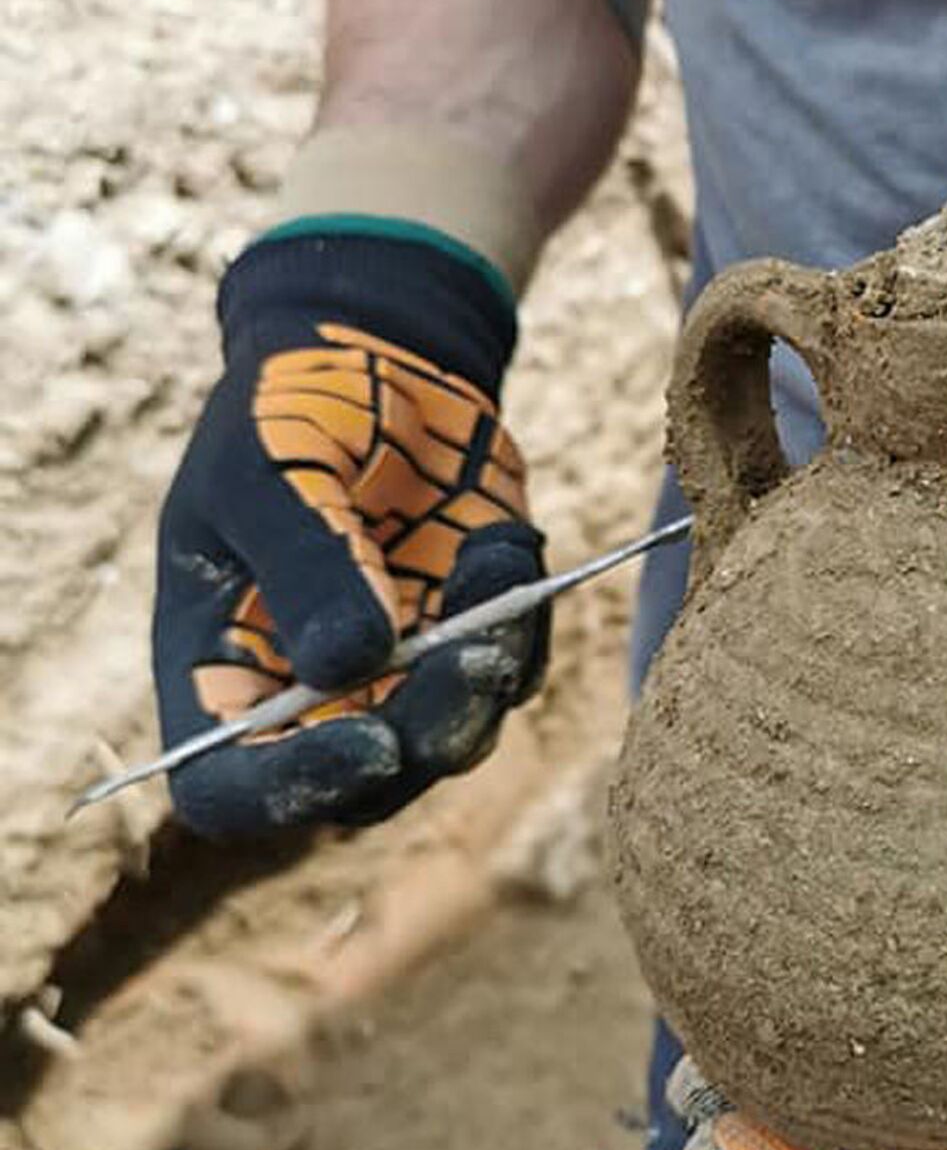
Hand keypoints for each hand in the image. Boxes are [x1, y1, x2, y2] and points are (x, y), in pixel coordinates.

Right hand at [154, 225, 545, 837]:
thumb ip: (305, 560)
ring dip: (489, 670)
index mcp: (219, 671)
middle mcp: (304, 700)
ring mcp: (394, 681)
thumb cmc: (289, 407)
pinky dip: (523, 617)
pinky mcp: (468, 644)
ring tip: (493, 552)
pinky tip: (504, 538)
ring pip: (453, 741)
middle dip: (428, 731)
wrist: (377, 356)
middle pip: (366, 787)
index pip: (229, 788)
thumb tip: (347, 664)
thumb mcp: (270, 466)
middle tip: (475, 654)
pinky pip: (513, 674)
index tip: (369, 745)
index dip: (291, 793)